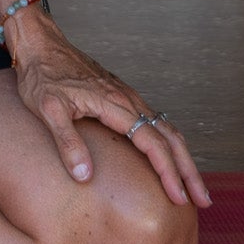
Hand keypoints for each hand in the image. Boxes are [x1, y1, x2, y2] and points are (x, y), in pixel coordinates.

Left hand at [7, 12, 210, 207]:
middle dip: (189, 170)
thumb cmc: (41, 75)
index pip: (152, 143)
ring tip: (193, 187)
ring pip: (167, 129)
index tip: (177, 198)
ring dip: (183, 158)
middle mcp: (128, 99)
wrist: (41, 43)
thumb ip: (67, 142)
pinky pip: (155, 122)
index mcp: (114, 104)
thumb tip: (84, 176)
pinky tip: (170, 158)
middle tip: (203, 200)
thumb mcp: (47, 109)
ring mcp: (128, 97)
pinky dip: (170, 144)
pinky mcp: (122, 96)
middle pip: (171, 138)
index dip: (167, 172)